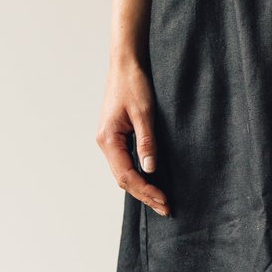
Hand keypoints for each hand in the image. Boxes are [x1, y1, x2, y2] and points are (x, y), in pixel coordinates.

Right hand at [96, 58, 169, 215]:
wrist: (126, 63)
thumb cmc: (133, 83)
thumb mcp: (144, 112)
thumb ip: (147, 141)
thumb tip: (150, 169)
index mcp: (108, 139)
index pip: (127, 175)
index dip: (146, 190)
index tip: (164, 201)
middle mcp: (105, 142)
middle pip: (123, 179)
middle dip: (144, 194)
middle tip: (166, 207)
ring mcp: (109, 139)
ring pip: (123, 172)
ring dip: (141, 186)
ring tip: (160, 199)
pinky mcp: (116, 135)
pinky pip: (125, 161)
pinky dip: (137, 174)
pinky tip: (150, 179)